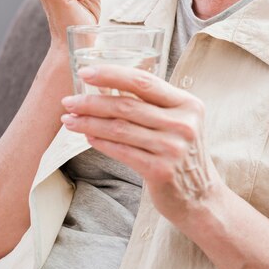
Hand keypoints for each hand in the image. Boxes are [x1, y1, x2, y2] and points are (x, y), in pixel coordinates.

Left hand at [61, 65, 219, 227]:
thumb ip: (151, 104)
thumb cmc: (181, 153)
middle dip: (91, 102)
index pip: (143, 82)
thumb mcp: (178, 121)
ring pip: (120, 128)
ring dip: (89, 123)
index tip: (85, 72)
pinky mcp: (160, 170)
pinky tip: (87, 137)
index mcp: (187, 104)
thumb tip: (105, 85)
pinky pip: (122, 151)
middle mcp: (183, 123)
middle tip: (68, 102)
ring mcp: (173, 147)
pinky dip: (101, 142)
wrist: (200, 196)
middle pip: (127, 105)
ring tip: (69, 120)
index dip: (111, 74)